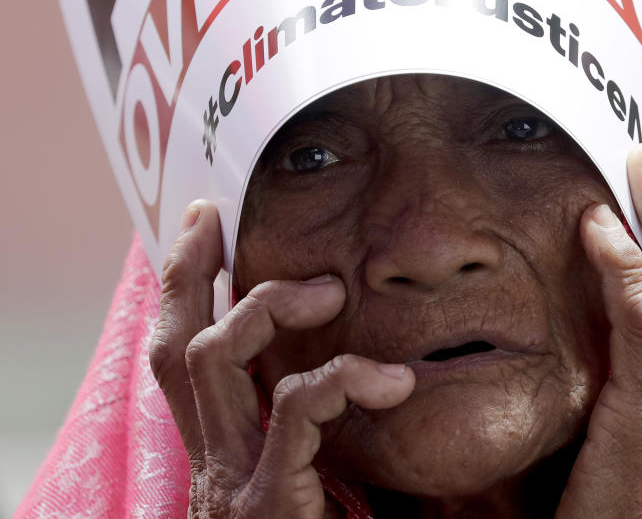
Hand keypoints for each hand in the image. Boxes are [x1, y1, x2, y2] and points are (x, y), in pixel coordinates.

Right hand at [149, 201, 415, 517]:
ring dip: (265, 311)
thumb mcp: (309, 477)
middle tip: (218, 222)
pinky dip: (341, 381)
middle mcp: (213, 460)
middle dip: (191, 276)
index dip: (185, 288)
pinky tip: (390, 380)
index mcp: (223, 451)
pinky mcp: (268, 503)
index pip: (186, 356)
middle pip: (178, 347)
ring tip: (327, 291)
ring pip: (214, 362)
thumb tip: (366, 366)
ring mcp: (232, 481)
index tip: (203, 227)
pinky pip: (294, 415)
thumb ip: (315, 428)